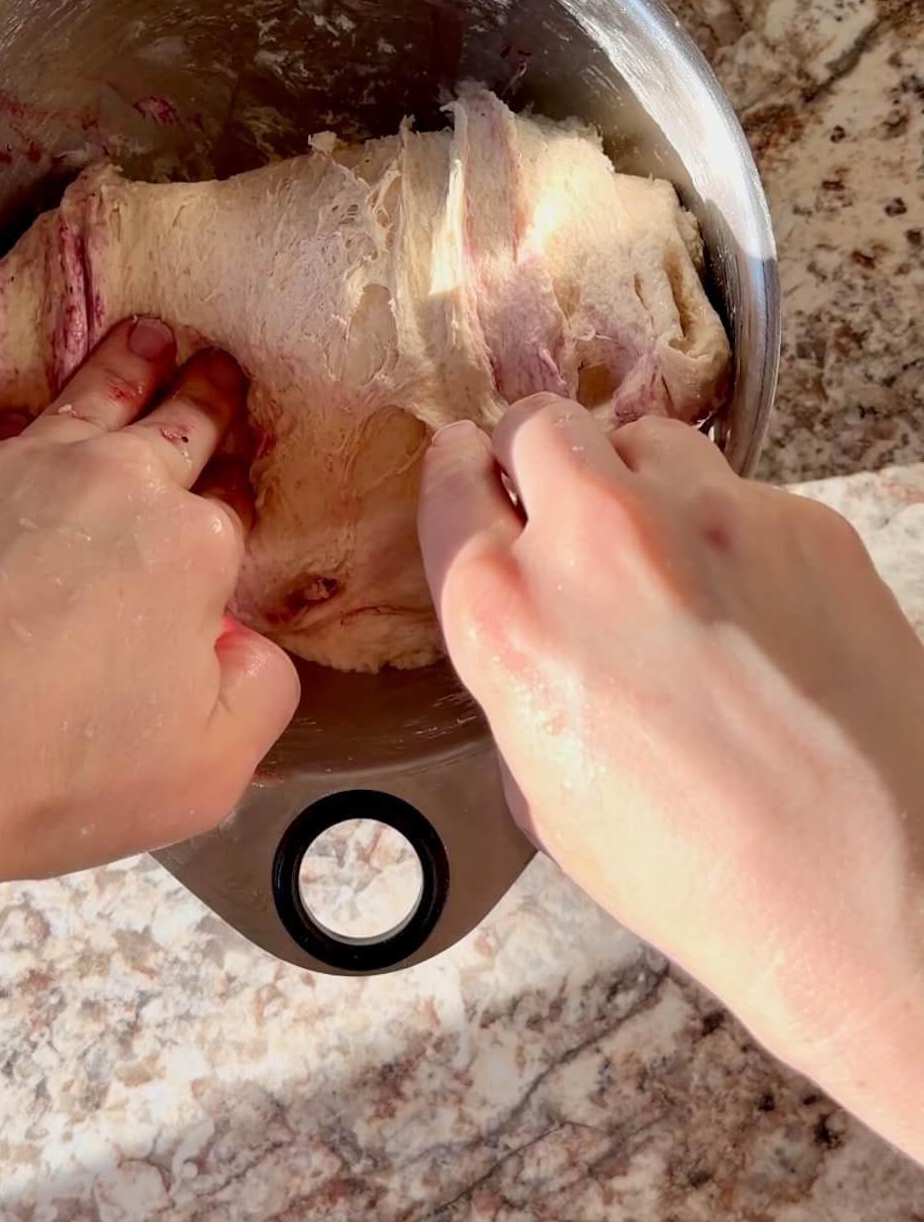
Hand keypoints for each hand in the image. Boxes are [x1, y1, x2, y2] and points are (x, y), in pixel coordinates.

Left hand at [0, 318, 297, 1157]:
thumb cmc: (48, 778)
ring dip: (126, 365)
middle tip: (214, 369)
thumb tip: (247, 644)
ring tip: (147, 340)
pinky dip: (17, 421)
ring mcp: (13, 471)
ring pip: (87, 396)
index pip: (230, 501)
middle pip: (174, 421)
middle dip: (203, 391)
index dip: (235, 496)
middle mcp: (109, 486)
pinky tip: (18, 423)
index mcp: (189, 546)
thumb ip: (260, 689)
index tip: (234, 488)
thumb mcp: (209, 767)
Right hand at [419, 398, 923, 1161]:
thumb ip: (514, 675)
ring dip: (636, 480)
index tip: (471, 466)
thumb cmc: (699, 869)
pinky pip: (740, 489)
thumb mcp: (541, 789)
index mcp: (508, 614)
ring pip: (644, 437)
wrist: (863, 890)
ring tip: (664, 556)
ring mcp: (706, 517)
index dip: (459, 471)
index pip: (452, 483)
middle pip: (543, 425)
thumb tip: (530, 628)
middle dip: (542, 457)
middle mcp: (597, 541)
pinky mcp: (800, 520)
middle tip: (564, 503)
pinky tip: (749, 603)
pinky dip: (729, 527)